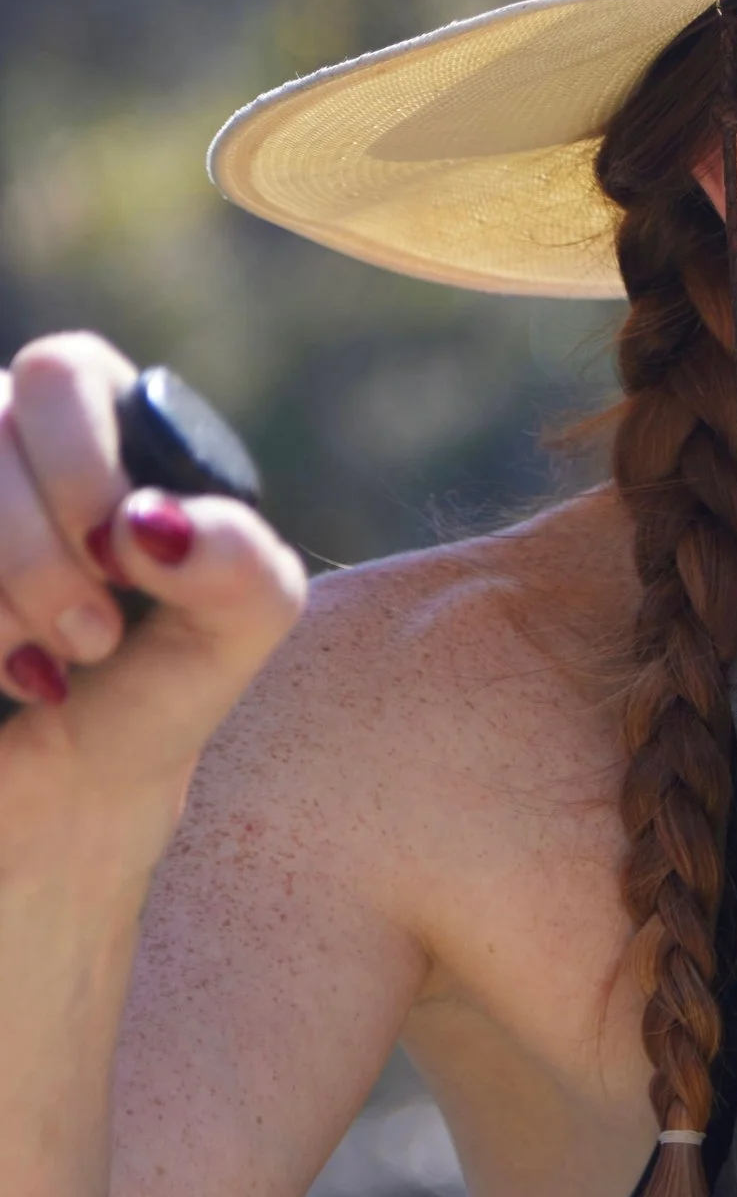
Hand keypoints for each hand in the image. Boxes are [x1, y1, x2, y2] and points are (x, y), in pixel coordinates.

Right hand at [0, 333, 304, 795]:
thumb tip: (156, 525)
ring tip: (32, 671)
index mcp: (85, 437)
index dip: (85, 470)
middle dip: (37, 548)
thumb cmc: (136, 710)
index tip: (125, 568)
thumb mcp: (225, 648)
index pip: (60, 373)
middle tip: (89, 639)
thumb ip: (244, 574)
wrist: (44, 824)